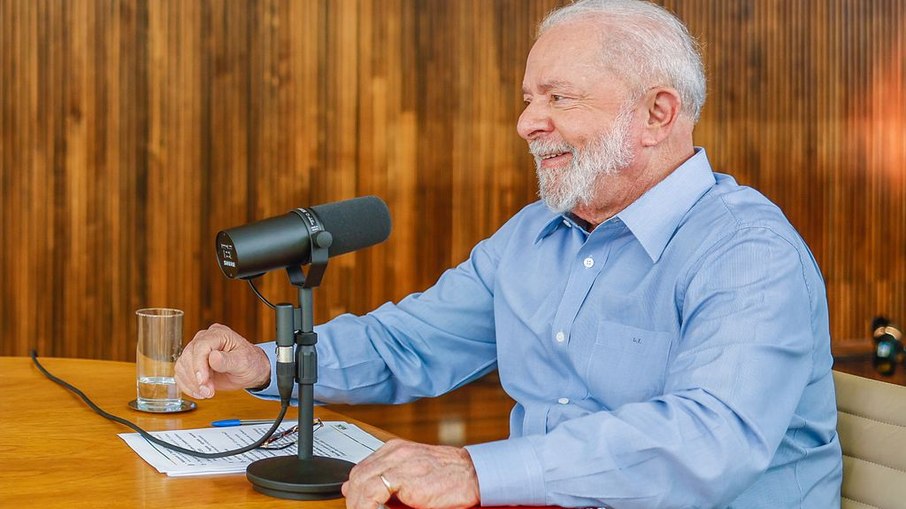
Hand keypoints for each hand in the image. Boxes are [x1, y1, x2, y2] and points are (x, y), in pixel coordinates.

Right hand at [174, 323, 270, 398]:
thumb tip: (213, 357)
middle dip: (196, 377)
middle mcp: (205, 339)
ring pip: (182, 365)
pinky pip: (181, 373)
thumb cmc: (250, 362)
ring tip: (207, 393)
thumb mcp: (244, 362)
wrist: (251, 370)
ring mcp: (197, 351)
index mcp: (218, 334)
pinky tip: (199, 393)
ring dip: (191, 383)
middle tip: (208, 391)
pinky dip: (187, 385)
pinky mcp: (192, 363)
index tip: (203, 381)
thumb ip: (228, 360)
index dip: (199, 365)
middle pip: (188, 356)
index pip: (201, 346)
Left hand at [342, 439, 479, 508]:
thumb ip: (391, 480)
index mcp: (396, 449)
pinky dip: (366, 506)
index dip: (355, 488)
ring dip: (358, 503)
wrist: (473, 475)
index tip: (355, 502)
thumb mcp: (415, 473)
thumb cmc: (450, 476)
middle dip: (354, 497)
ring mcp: (398, 462)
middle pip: (358, 474)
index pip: (363, 467)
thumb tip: (364, 493)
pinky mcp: (403, 477)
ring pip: (361, 482)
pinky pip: (372, 492)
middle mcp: (394, 452)